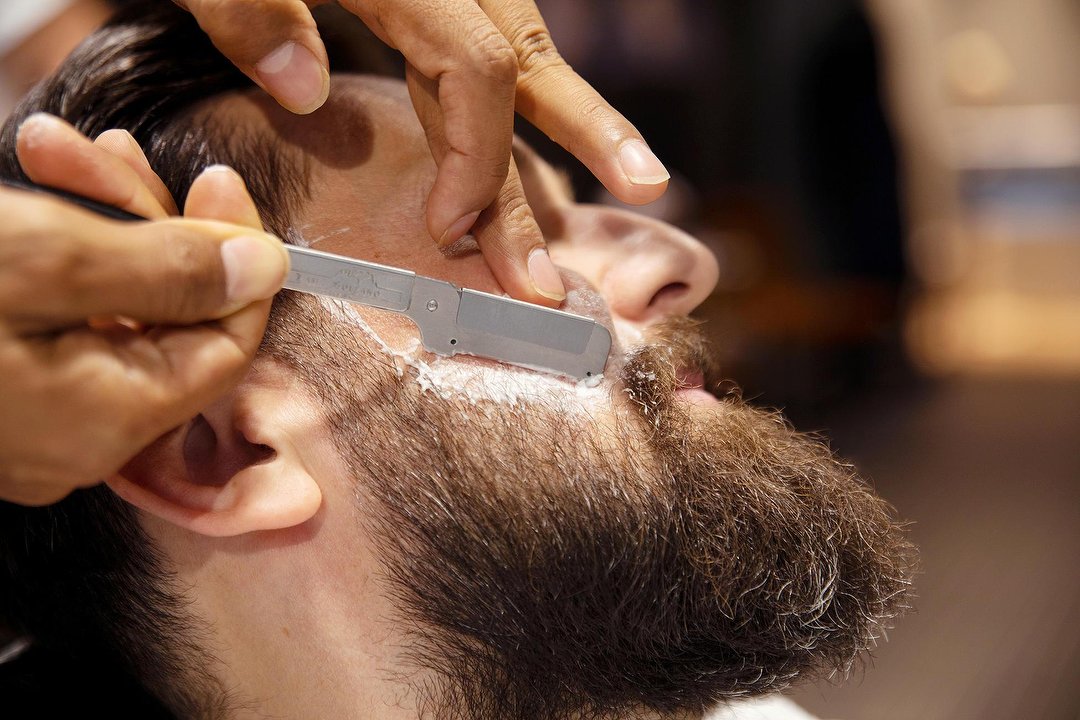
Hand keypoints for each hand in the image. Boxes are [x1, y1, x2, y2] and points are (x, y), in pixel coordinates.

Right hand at [0, 114, 286, 504]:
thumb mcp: (42, 259)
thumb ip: (167, 270)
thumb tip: (263, 268)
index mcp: (107, 421)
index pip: (226, 345)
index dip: (238, 263)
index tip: (220, 184)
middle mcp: (76, 439)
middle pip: (165, 321)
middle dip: (146, 223)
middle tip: (104, 148)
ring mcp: (29, 424)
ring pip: (107, 312)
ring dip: (94, 223)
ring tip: (49, 150)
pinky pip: (55, 326)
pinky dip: (51, 258)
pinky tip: (28, 194)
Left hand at [173, 0, 669, 305]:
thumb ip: (248, 10)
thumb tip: (307, 91)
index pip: (478, 68)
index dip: (477, 158)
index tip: (449, 232)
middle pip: (525, 58)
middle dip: (583, 135)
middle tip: (646, 190)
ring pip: (523, 45)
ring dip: (575, 114)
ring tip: (635, 169)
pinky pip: (493, 40)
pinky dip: (524, 95)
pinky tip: (553, 126)